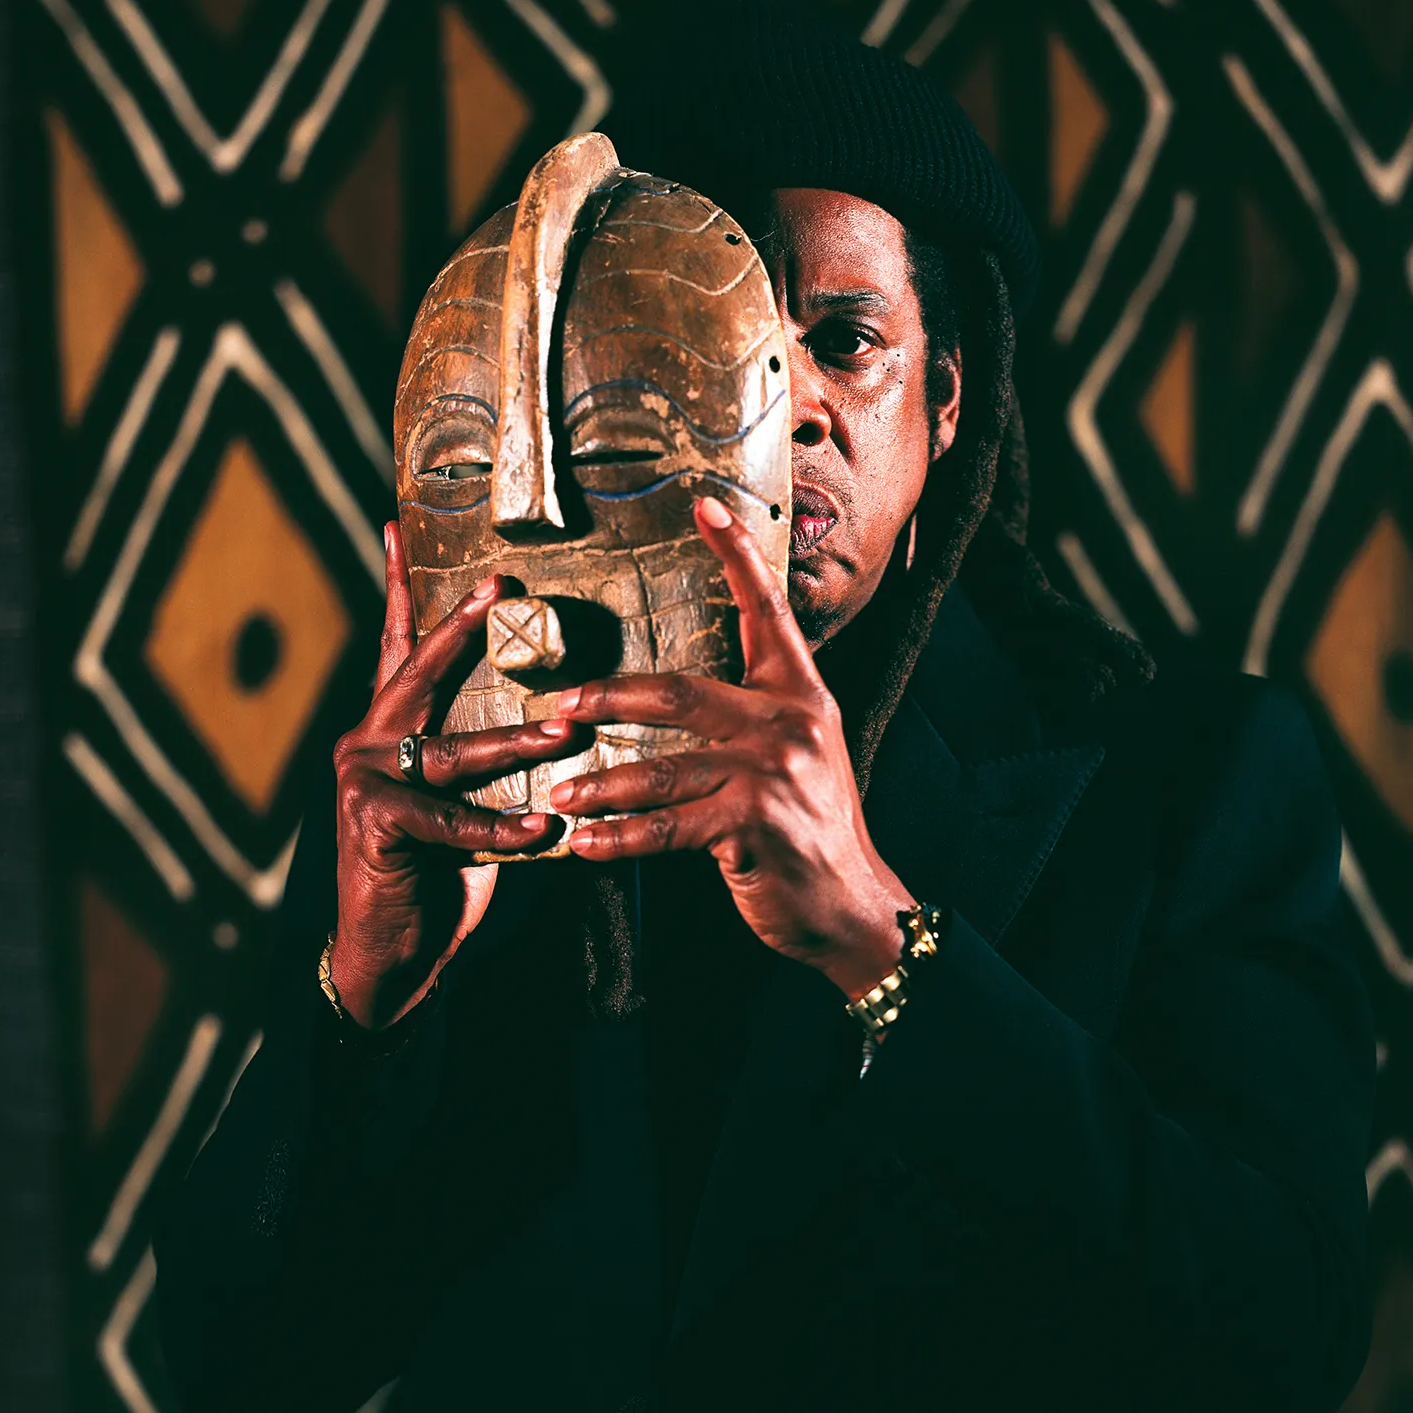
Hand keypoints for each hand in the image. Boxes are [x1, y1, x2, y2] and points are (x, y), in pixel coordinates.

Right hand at [329, 521, 581, 1028]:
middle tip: (498, 588)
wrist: (393, 959)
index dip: (402, 589)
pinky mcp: (373, 823)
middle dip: (460, 628)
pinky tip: (537, 832)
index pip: (398, 648)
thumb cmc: (438, 881)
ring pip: (450, 750)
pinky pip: (449, 819)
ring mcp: (364, 781)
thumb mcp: (470, 810)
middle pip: (419, 673)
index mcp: (388, 730)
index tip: (397, 527)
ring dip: (513, 744)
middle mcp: (367, 743)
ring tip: (562, 732)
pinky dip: (497, 828)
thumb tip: (560, 724)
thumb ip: (493, 768)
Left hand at [548, 496, 912, 998]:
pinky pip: (665, 829)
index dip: (737, 556)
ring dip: (599, 784)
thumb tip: (688, 698)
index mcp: (800, 695)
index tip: (705, 507)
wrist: (851, 905)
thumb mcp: (801, 756)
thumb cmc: (813, 832)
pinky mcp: (751, 826)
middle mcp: (787, 725)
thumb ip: (756, 720)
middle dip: (607, 697)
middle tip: (561, 708)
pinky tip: (586, 846)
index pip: (767, 613)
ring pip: (659, 769)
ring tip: (560, 796)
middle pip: (677, 692)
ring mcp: (769, 775)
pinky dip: (618, 840)